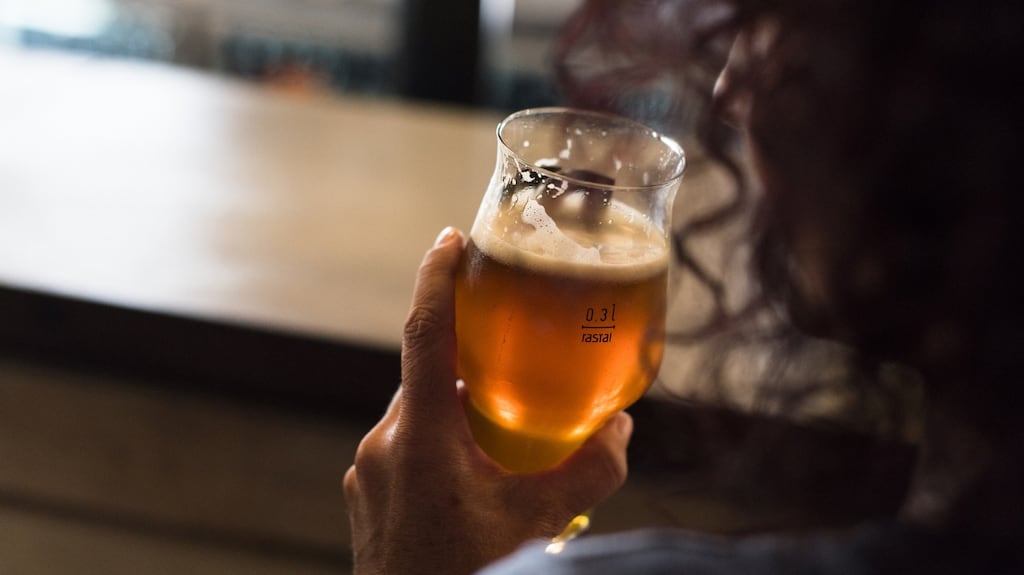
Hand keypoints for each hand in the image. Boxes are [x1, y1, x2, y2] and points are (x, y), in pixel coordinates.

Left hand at [343, 226, 633, 574]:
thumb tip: (621, 431)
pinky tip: (474, 476)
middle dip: (465, 357)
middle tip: (511, 353)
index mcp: (419, 438)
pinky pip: (405, 448)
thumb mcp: (537, 526)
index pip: (422, 334)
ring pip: (416, 415)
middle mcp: (384, 445)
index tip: (452, 237)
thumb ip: (587, 473)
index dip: (436, 278)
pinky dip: (439, 443)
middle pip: (425, 376)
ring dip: (455, 409)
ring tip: (503, 427)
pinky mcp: (367, 497)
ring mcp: (367, 473)